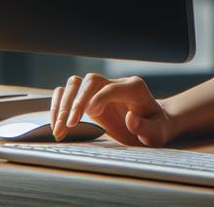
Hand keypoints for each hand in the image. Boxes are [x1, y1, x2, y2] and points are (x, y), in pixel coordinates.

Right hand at [50, 73, 177, 146]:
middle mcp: (115, 84)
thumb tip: (130, 118)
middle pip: (90, 80)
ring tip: (58, 128)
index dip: (98, 98)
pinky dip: (59, 105)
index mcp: (134, 87)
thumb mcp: (157, 132)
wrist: (153, 124)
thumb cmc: (156, 128)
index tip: (89, 114)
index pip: (111, 87)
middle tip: (69, 125)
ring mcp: (101, 89)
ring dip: (63, 103)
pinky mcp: (90, 98)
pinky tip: (56, 124)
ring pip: (76, 83)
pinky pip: (69, 93)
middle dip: (77, 101)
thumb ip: (145, 126)